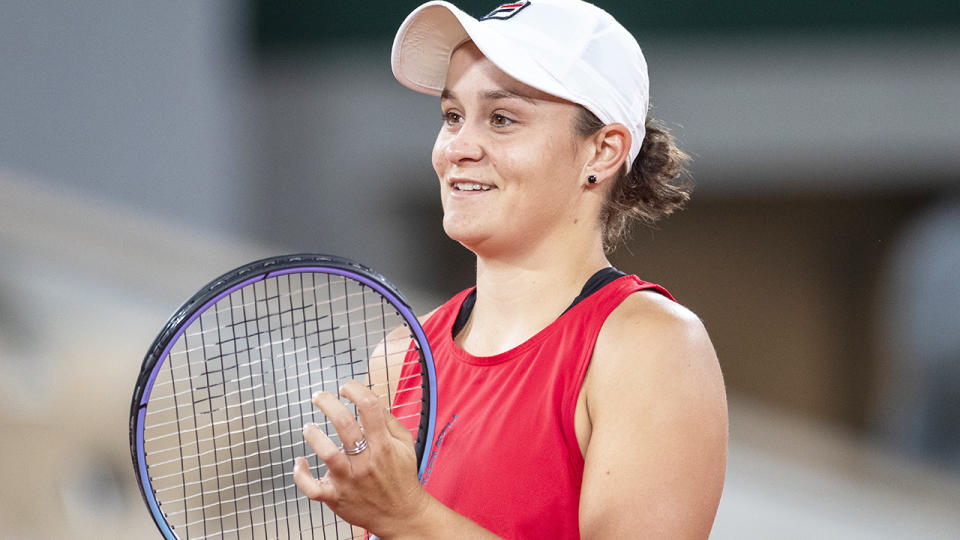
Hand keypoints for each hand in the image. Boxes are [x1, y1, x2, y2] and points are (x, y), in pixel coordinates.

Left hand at [293, 380, 428, 535]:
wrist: (401, 514)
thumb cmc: (401, 477)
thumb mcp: (405, 444)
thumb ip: (389, 420)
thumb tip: (370, 400)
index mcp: (383, 444)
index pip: (369, 406)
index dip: (354, 389)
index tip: (346, 388)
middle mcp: (366, 460)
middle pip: (344, 424)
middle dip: (327, 403)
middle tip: (319, 397)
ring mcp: (349, 480)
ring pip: (326, 453)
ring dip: (313, 435)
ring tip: (309, 428)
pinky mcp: (336, 496)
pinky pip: (312, 488)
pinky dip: (301, 475)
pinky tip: (300, 463)